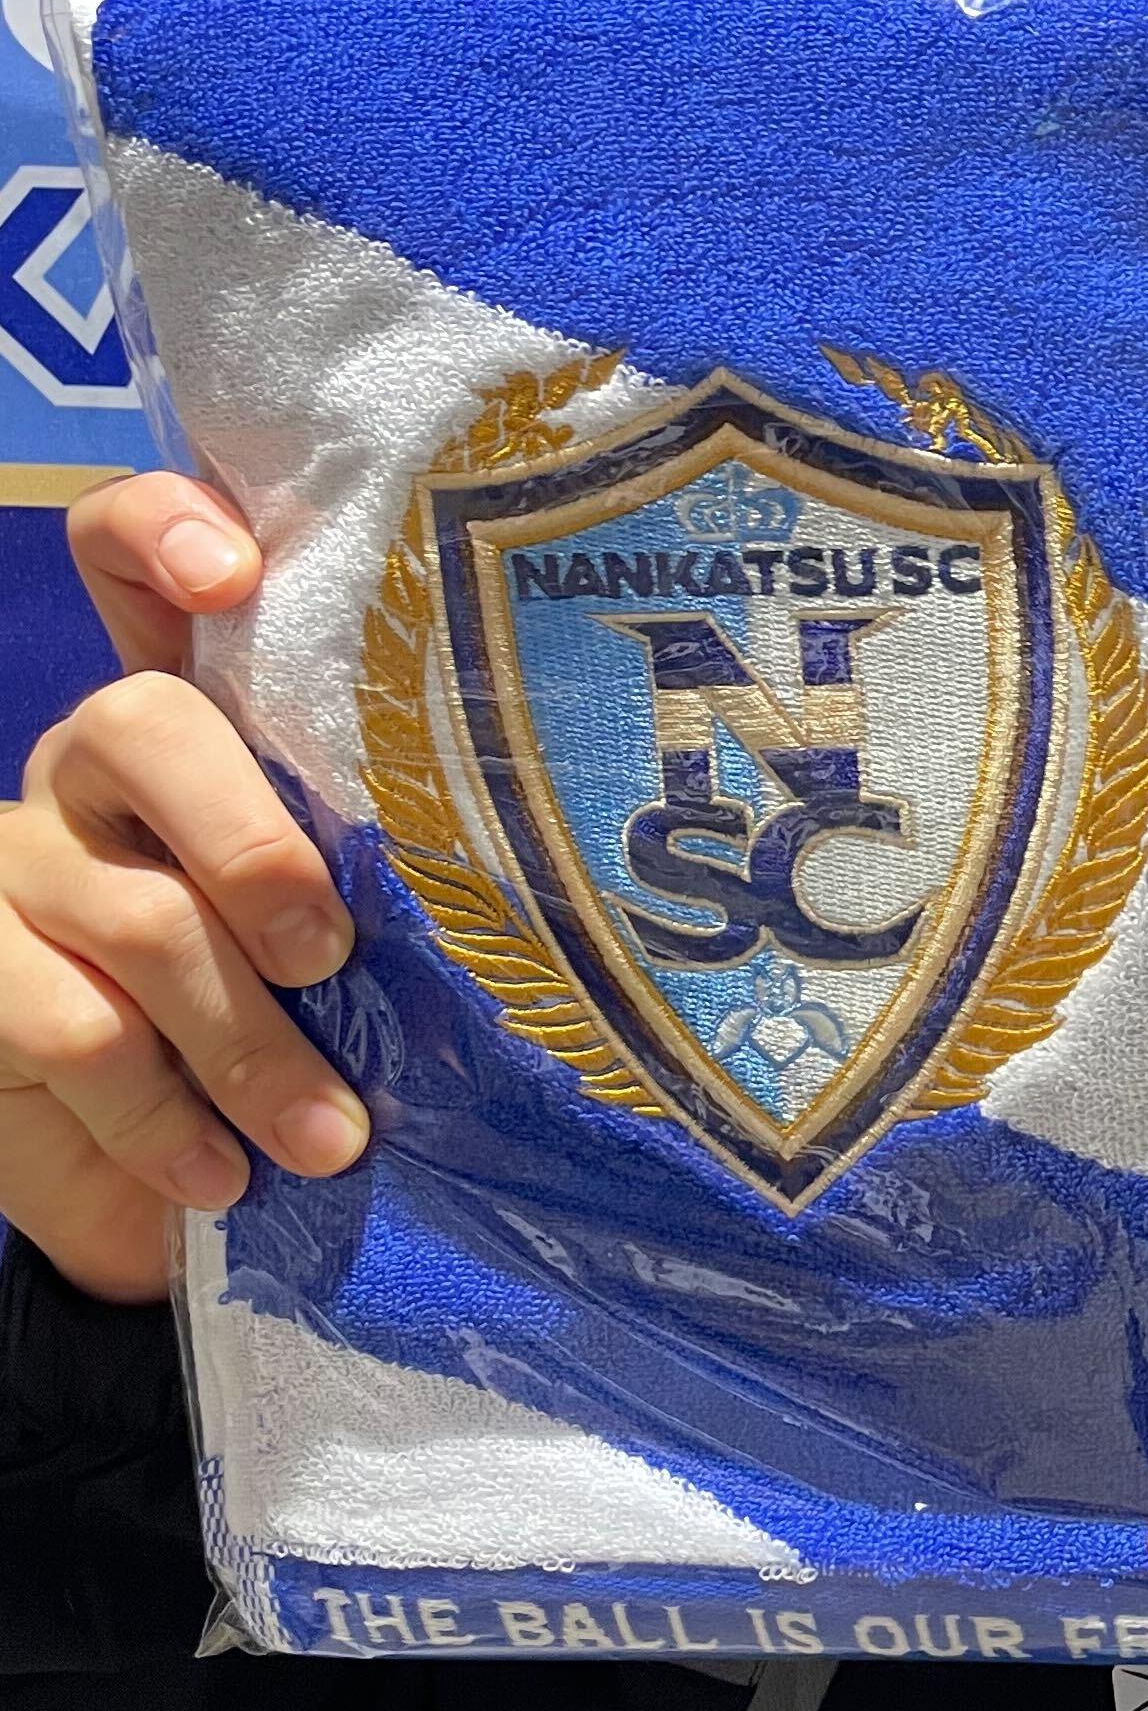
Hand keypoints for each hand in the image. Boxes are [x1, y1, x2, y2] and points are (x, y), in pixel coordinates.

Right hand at [0, 475, 364, 1303]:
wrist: (179, 1178)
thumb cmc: (307, 1024)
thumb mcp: (364, 943)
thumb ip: (399, 880)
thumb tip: (533, 899)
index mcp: (205, 719)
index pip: (133, 560)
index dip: (160, 531)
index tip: (233, 575)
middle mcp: (101, 764)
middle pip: (143, 722)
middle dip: (252, 842)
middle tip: (330, 956)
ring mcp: (26, 860)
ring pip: (133, 910)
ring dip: (249, 1041)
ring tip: (329, 1136)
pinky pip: (72, 1027)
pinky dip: (165, 1116)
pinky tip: (224, 1174)